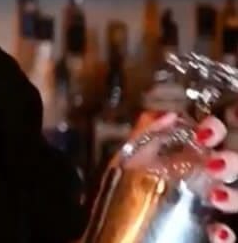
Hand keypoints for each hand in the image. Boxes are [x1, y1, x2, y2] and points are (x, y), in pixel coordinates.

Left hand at [131, 111, 236, 242]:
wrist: (118, 225)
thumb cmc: (127, 188)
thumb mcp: (131, 156)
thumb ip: (146, 131)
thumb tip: (166, 114)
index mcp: (188, 155)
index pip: (214, 135)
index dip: (215, 128)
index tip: (205, 131)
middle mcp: (204, 179)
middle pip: (233, 165)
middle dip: (230, 161)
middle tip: (214, 164)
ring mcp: (209, 207)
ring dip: (233, 196)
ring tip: (215, 196)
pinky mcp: (208, 233)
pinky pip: (228, 234)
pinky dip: (226, 233)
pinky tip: (217, 230)